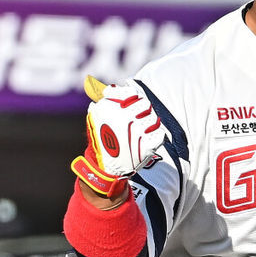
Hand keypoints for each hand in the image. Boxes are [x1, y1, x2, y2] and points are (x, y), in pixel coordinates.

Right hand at [70, 76, 167, 199]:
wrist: (106, 168)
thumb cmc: (101, 140)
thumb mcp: (96, 118)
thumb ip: (105, 101)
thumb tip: (112, 88)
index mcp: (109, 109)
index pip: (132, 94)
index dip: (135, 99)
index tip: (132, 105)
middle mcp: (123, 119)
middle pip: (145, 104)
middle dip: (143, 112)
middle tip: (137, 121)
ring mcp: (135, 133)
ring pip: (154, 118)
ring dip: (149, 124)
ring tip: (140, 133)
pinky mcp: (146, 147)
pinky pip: (159, 134)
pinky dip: (155, 136)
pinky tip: (146, 141)